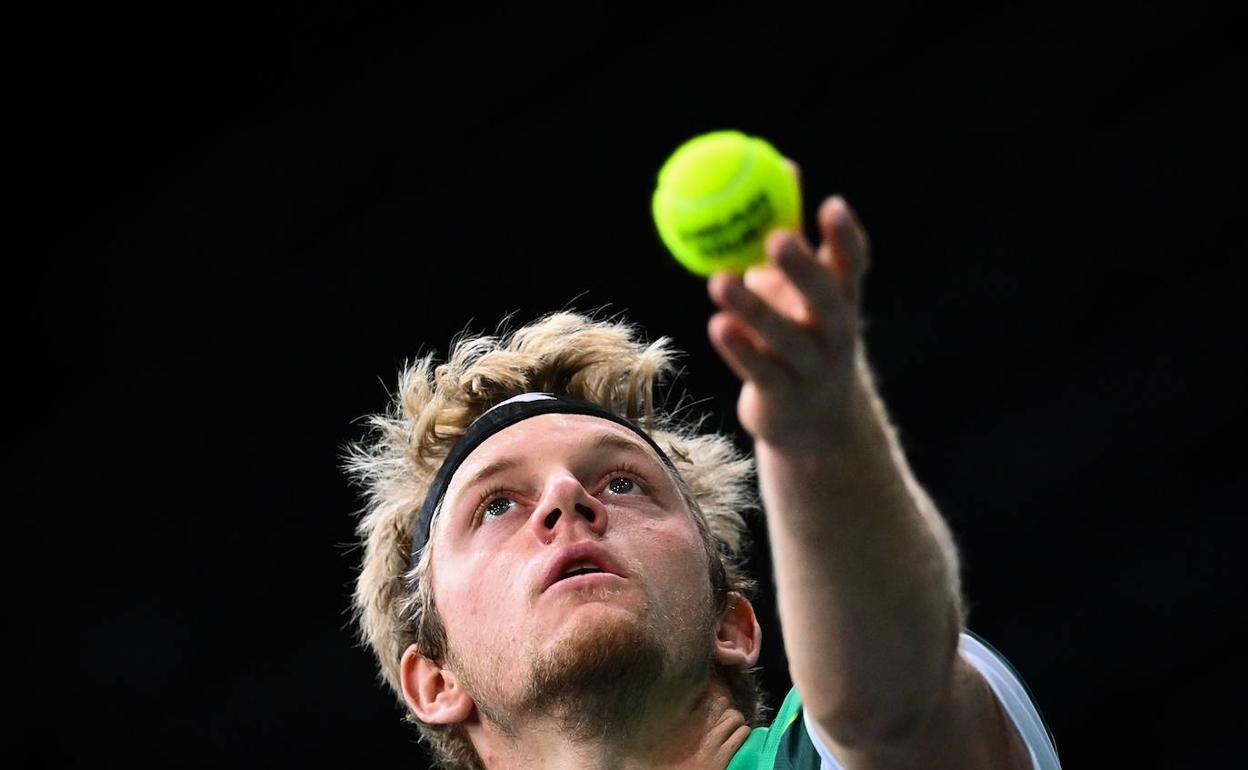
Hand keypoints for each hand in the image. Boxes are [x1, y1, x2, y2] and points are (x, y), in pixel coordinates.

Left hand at [706, 172, 870, 453]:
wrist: (814, 422)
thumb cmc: (801, 332)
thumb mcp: (799, 285)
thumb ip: (789, 230)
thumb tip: (782, 164)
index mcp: (842, 299)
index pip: (853, 264)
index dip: (844, 237)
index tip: (831, 205)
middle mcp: (835, 333)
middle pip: (826, 299)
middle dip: (804, 269)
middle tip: (776, 239)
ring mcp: (812, 369)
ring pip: (785, 338)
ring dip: (753, 309)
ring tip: (719, 282)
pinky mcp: (784, 397)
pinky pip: (760, 370)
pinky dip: (739, 349)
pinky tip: (717, 326)